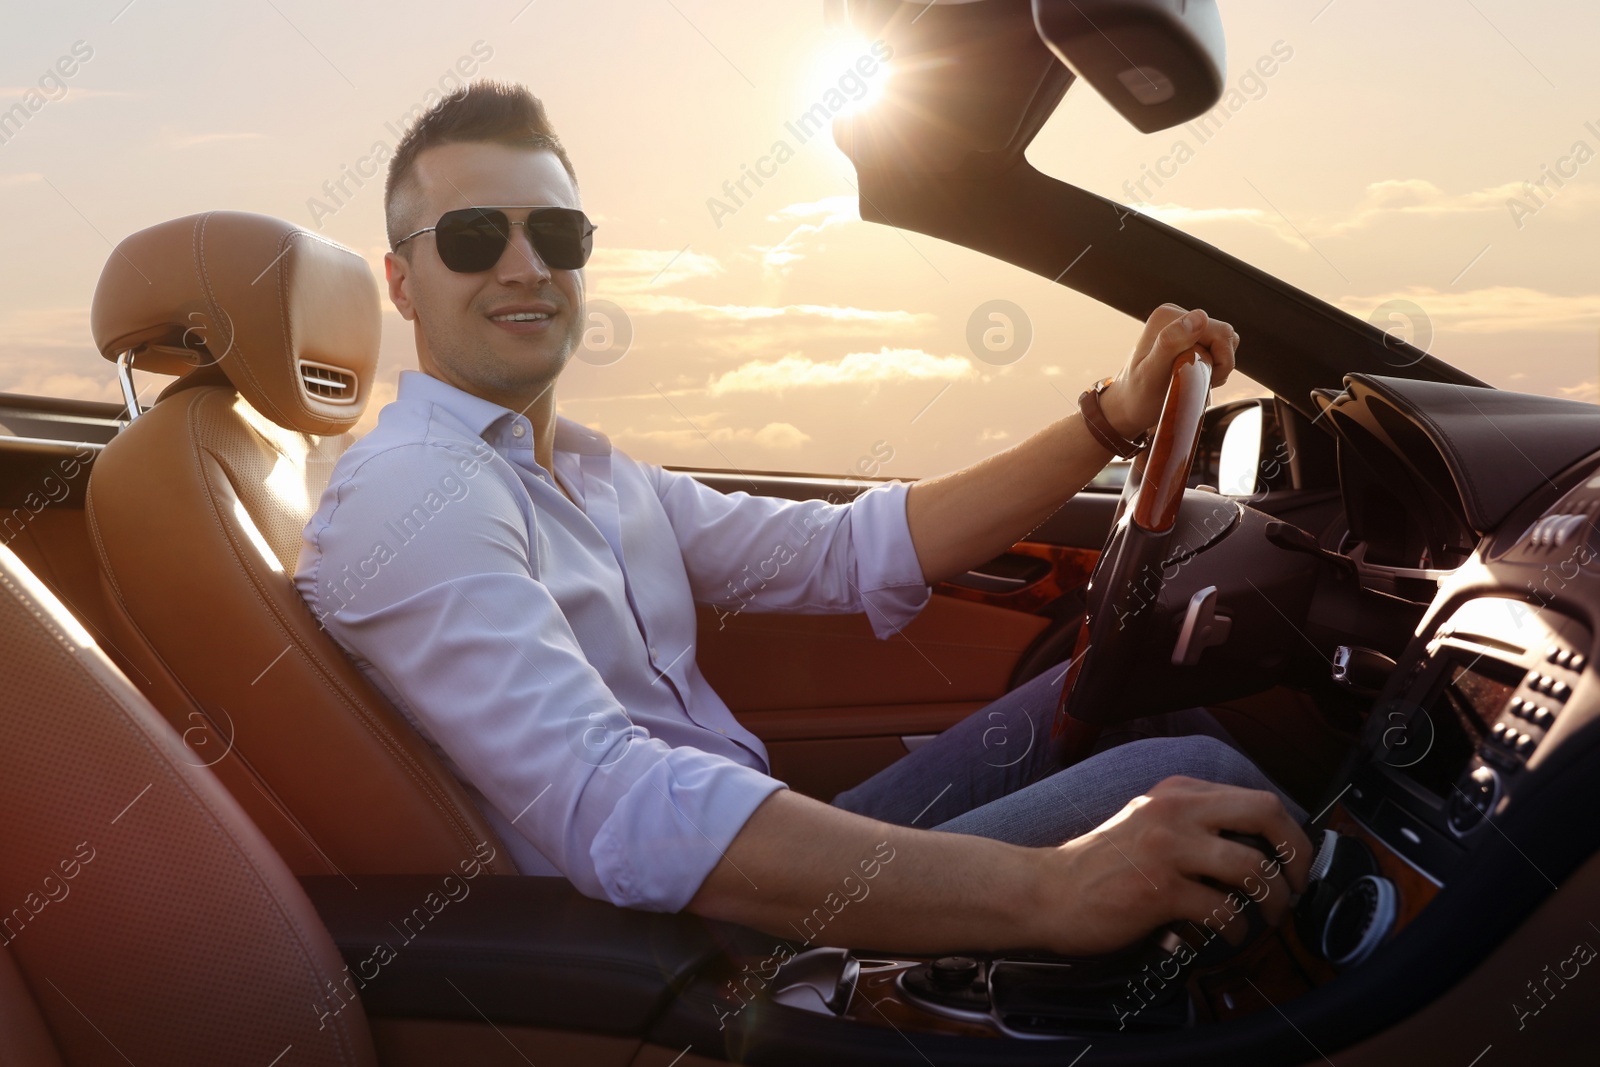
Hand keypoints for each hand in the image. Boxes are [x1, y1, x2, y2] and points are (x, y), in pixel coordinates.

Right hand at [1037, 776, 1310, 956]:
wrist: (1046, 891)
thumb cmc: (1098, 867)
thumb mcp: (1147, 824)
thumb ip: (1192, 824)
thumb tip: (1253, 846)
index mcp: (1176, 793)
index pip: (1256, 798)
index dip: (1289, 834)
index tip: (1293, 863)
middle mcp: (1173, 811)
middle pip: (1265, 815)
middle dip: (1296, 855)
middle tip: (1296, 886)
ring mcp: (1166, 848)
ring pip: (1253, 867)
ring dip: (1274, 900)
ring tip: (1269, 919)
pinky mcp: (1159, 890)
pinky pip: (1223, 911)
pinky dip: (1236, 932)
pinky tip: (1228, 938)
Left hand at [1099, 304, 1239, 439]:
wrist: (1129, 407)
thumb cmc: (1138, 396)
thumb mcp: (1151, 373)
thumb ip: (1171, 342)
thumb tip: (1199, 317)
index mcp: (1167, 317)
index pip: (1220, 333)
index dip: (1218, 361)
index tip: (1197, 378)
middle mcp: (1175, 316)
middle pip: (1225, 336)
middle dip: (1218, 364)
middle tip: (1196, 382)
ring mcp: (1183, 326)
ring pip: (1224, 344)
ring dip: (1216, 367)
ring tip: (1193, 381)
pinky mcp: (1189, 338)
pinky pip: (1217, 350)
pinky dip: (1213, 368)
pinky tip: (1194, 378)